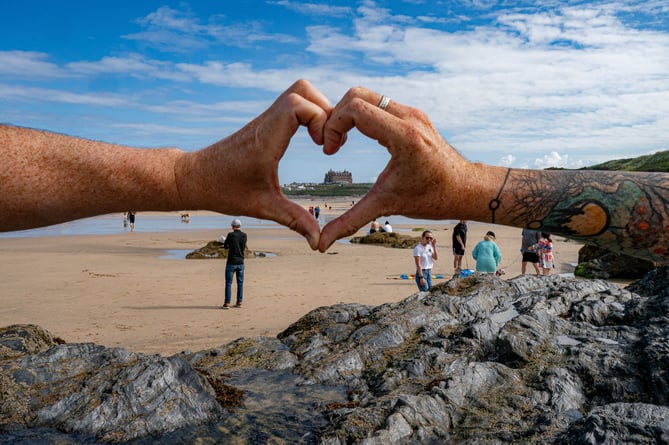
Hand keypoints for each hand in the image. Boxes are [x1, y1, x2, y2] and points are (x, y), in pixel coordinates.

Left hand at [176, 80, 337, 249]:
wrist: (194, 177)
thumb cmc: (224, 191)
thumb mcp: (263, 208)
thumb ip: (294, 221)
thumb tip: (318, 243)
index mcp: (266, 139)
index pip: (297, 105)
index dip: (319, 119)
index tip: (322, 146)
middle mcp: (266, 123)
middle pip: (303, 89)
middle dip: (325, 109)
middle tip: (327, 141)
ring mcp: (265, 119)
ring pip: (299, 91)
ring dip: (318, 109)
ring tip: (322, 139)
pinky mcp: (265, 122)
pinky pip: (292, 103)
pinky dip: (309, 113)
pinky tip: (310, 139)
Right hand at [318, 87, 473, 250]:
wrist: (466, 189)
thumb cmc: (431, 198)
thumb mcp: (386, 206)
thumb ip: (351, 221)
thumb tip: (321, 245)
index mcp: (403, 136)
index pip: (356, 109)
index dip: (333, 125)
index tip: (331, 150)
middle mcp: (409, 117)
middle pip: (358, 94)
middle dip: (337, 115)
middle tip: (333, 143)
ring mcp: (413, 113)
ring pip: (368, 95)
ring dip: (349, 114)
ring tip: (343, 140)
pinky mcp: (414, 114)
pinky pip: (380, 103)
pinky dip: (363, 114)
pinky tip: (360, 137)